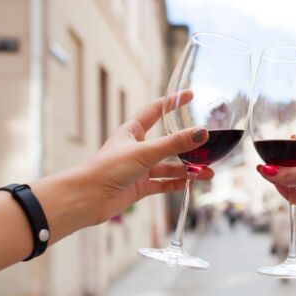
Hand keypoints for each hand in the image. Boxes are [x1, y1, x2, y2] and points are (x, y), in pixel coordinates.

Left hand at [82, 91, 212, 224]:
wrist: (87, 199)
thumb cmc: (108, 169)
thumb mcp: (145, 152)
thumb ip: (174, 144)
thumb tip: (201, 133)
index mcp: (133, 131)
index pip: (156, 110)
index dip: (172, 102)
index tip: (190, 96)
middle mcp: (137, 148)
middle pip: (168, 142)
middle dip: (188, 145)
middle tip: (207, 145)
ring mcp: (139, 168)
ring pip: (169, 166)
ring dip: (188, 169)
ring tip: (208, 173)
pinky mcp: (139, 187)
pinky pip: (163, 184)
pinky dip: (177, 184)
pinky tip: (192, 184)